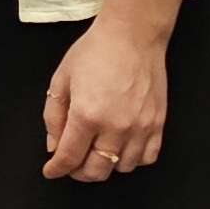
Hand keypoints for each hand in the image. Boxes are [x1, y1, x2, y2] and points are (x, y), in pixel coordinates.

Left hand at [41, 12, 168, 181]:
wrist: (133, 36)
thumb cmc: (94, 53)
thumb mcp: (61, 80)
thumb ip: (53, 117)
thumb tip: (54, 147)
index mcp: (87, 115)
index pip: (69, 157)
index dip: (56, 169)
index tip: (51, 170)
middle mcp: (116, 127)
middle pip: (96, 171)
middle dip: (78, 172)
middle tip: (71, 163)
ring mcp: (141, 128)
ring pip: (122, 168)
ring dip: (105, 165)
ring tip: (96, 151)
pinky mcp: (158, 124)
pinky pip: (147, 158)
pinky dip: (132, 160)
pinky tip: (120, 148)